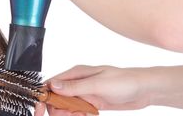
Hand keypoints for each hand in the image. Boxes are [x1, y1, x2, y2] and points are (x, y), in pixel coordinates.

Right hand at [33, 65, 151, 115]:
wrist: (145, 89)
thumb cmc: (123, 81)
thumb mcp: (97, 84)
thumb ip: (75, 87)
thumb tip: (52, 86)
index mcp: (75, 74)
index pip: (51, 85)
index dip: (44, 97)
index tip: (41, 110)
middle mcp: (77, 83)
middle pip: (56, 98)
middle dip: (59, 110)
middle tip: (72, 115)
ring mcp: (84, 93)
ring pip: (66, 106)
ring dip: (70, 114)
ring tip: (84, 115)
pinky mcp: (91, 103)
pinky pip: (77, 111)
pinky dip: (79, 115)